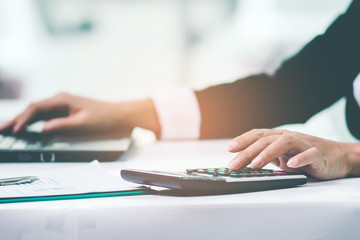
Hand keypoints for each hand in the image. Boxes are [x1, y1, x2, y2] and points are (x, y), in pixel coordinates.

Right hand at [0, 92, 159, 137]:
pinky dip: (36, 124)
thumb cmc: (105, 118)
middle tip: (2, 129)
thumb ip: (62, 126)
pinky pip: (47, 118)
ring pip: (38, 114)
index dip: (22, 119)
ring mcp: (63, 107)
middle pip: (33, 109)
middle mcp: (61, 100)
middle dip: (17, 119)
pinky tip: (28, 130)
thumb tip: (43, 128)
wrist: (120, 117)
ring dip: (24, 122)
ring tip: (9, 130)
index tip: (13, 129)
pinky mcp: (67, 114)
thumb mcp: (83, 124)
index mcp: (63, 100)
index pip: (36, 108)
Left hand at [226, 129, 357, 179]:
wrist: (338, 157)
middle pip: (266, 140)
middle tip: (234, 164)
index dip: (243, 140)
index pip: (258, 135)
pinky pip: (310, 154)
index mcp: (279, 138)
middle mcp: (289, 138)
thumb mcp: (283, 157)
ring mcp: (304, 144)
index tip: (229, 149)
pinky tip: (290, 165)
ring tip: (255, 164)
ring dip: (267, 153)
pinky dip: (300, 158)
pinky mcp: (319, 155)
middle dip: (247, 152)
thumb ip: (267, 158)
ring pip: (284, 143)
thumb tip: (245, 164)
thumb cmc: (307, 157)